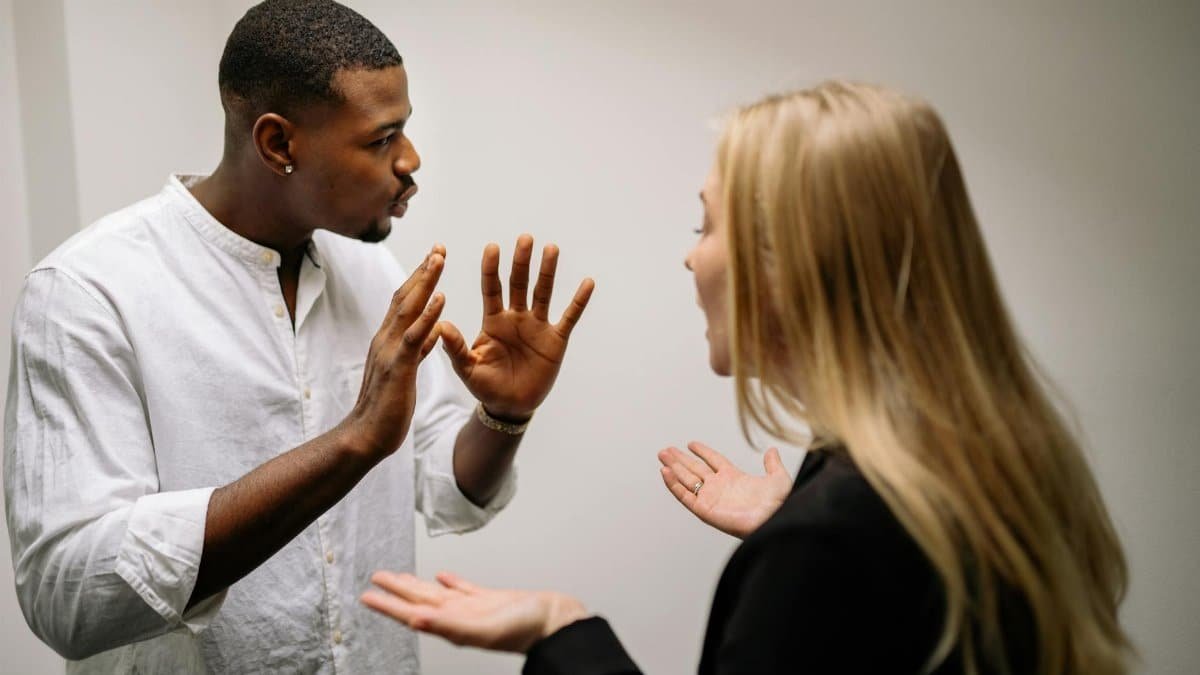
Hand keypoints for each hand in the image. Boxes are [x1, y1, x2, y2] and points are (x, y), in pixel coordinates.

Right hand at [343, 245, 446, 457]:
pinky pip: (414, 336)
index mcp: (388, 340)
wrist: (365, 436)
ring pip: (407, 308)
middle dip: (423, 270)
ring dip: (425, 282)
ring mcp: (389, 351)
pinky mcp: (397, 367)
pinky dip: (427, 316)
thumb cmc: (386, 407)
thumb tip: (432, 331)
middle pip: (404, 296)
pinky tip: (441, 299)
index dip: (419, 278)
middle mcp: (385, 339)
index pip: (403, 302)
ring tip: (440, 259)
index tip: (434, 258)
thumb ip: (416, 350)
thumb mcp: (405, 371)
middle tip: (439, 246)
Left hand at [361, 571, 588, 653]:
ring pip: (437, 593)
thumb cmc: (526, 629)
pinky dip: (451, 581)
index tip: (367, 596)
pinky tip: (444, 576)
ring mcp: (473, 607)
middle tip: (376, 579)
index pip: (411, 612)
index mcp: (453, 623)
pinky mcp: (490, 599)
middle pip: (419, 600)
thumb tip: (415, 620)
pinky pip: (463, 588)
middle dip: (396, 590)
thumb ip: (448, 625)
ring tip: (400, 577)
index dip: (388, 605)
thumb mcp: (483, 628)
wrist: (555, 621)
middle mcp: (459, 615)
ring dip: (417, 585)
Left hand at [439, 235, 594, 420]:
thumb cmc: (486, 386)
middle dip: (521, 262)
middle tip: (525, 238)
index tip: (492, 248)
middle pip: (519, 283)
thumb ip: (456, 347)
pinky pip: (569, 317)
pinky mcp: (556, 340)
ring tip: (551, 248)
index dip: (492, 269)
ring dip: (547, 271)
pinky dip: (578, 301)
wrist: (510, 406)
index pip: (492, 288)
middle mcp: (516, 318)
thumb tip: (440, 324)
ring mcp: (537, 326)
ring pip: (543, 293)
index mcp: (493, 321)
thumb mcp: (467, 368)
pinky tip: (587, 282)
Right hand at [658, 442, 791, 538]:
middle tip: (666, 450)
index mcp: (734, 478)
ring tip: (662, 456)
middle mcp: (719, 487)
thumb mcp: (778, 478)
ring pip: (686, 480)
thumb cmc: (779, 503)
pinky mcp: (704, 510)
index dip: (702, 451)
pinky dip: (673, 484)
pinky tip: (665, 472)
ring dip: (673, 468)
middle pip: (695, 469)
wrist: (775, 518)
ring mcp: (710, 498)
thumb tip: (772, 450)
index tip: (690, 443)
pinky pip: (685, 496)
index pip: (713, 460)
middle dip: (680, 459)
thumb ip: (772, 464)